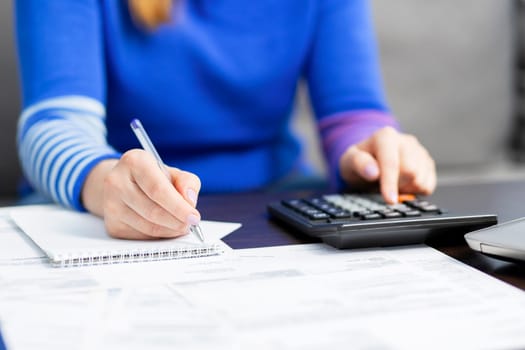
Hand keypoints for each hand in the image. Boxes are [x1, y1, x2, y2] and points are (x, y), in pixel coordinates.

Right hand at [81, 149, 200, 238]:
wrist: (123, 184)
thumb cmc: (153, 177)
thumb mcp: (173, 172)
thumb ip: (188, 183)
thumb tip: (190, 201)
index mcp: (134, 162)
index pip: (158, 189)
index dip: (178, 206)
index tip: (194, 217)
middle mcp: (117, 182)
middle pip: (153, 211)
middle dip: (177, 221)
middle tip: (191, 224)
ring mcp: (110, 205)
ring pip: (148, 227)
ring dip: (170, 230)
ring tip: (181, 225)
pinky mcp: (112, 224)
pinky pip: (142, 236)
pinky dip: (159, 236)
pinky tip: (165, 227)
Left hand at [339, 126, 435, 203]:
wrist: (369, 161)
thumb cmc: (359, 161)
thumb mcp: (349, 161)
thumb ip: (358, 163)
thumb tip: (372, 172)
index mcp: (386, 137)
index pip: (392, 163)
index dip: (390, 183)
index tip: (389, 199)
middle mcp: (406, 141)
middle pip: (411, 172)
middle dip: (396, 185)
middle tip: (382, 185)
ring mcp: (420, 152)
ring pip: (421, 179)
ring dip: (405, 188)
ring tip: (391, 182)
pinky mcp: (428, 163)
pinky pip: (428, 185)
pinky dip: (415, 190)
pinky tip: (402, 184)